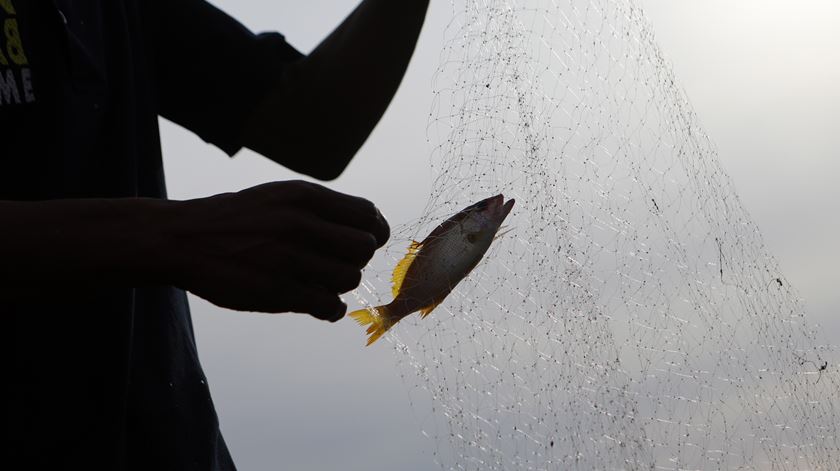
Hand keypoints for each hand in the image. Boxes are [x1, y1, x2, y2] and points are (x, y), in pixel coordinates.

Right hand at [165, 181, 388, 319]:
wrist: (182, 239)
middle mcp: (300, 223)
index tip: (365, 241)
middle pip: (364, 247)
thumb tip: (369, 228)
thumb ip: (321, 208)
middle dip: (357, 258)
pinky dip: (331, 309)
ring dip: (340, 284)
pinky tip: (320, 304)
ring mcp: (289, 258)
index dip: (374, 231)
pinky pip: (329, 305)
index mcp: (304, 196)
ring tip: (321, 282)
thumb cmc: (238, 218)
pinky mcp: (277, 291)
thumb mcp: (280, 195)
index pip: (367, 214)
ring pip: (349, 278)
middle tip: (338, 264)